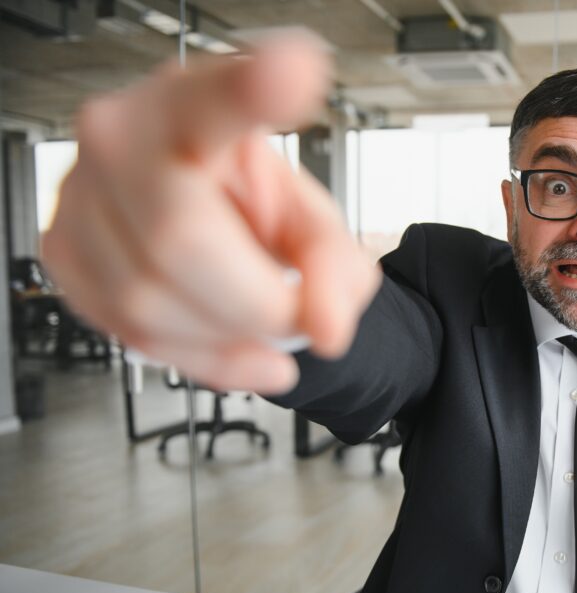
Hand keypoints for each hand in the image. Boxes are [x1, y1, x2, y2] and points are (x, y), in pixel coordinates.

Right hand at [42, 32, 380, 392]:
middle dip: (256, 303)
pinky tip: (242, 351)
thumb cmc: (253, 202)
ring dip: (228, 338)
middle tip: (299, 314)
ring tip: (265, 323)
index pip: (218, 100)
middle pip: (179, 240)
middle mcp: (120, 140)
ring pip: (146, 302)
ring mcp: (79, 198)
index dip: (256, 91)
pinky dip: (204, 359)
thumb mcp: (312, 219)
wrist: (205, 220)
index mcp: (193, 106)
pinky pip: (130, 334)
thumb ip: (334, 266)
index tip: (296, 72)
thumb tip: (326, 328)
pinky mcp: (64, 255)